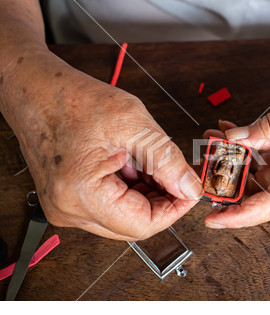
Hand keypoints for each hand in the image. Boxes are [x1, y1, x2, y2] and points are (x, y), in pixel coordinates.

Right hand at [1, 49, 202, 240]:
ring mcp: (66, 208)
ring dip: (147, 195)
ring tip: (149, 163)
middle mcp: (68, 210)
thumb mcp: (132, 123)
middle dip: (163, 201)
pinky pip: (109, 208)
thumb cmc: (71, 98)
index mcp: (81, 194)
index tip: (190, 191)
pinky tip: (134, 166)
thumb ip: (167, 161)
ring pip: (123, 217)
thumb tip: (190, 188)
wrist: (34, 90)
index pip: (142, 225)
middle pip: (133, 225)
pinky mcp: (68, 200)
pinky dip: (131, 191)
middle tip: (177, 176)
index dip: (174, 210)